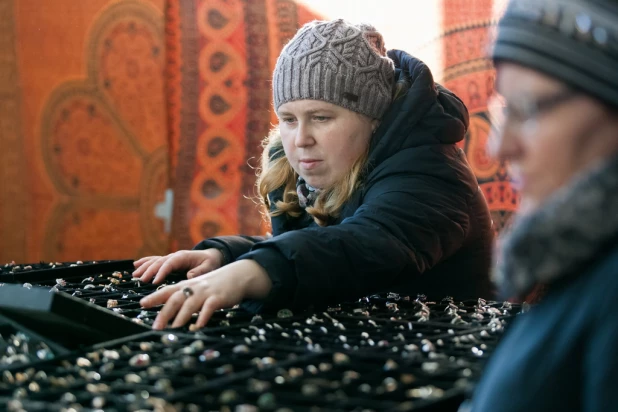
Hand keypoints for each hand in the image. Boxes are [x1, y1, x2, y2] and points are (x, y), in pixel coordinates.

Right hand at [132, 249, 223, 283]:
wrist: (211, 256)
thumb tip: (189, 276)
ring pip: (154, 261)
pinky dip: (145, 262)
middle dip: (149, 271)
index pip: (169, 264)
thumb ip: (199, 271)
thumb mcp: (208, 267)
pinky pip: (155, 260)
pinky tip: (135, 265)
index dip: (161, 272)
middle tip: (141, 281)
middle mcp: (175, 256)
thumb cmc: (210, 262)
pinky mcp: (169, 261)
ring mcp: (171, 258)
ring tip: (134, 275)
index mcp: (183, 256)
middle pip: (159, 262)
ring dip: (144, 267)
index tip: (154, 282)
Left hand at [140, 260, 271, 329]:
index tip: (142, 304)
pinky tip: (199, 325)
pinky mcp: (218, 298)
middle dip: (164, 313)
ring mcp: (206, 292)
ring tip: (174, 329)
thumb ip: (183, 299)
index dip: (154, 297)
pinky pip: (210, 307)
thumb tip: (168, 315)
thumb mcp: (196, 289)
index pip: (167, 291)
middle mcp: (194, 288)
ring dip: (181, 316)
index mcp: (186, 285)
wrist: (236, 276)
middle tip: (156, 327)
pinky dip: (204, 316)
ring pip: (191, 303)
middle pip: (176, 299)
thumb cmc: (213, 286)